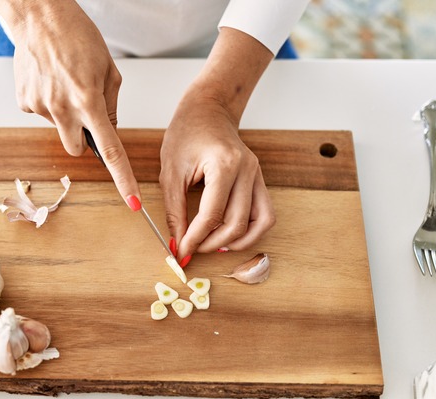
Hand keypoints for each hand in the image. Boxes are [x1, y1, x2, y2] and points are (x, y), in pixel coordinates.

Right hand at [0, 0, 140, 207]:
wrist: (39, 17)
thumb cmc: (78, 36)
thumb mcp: (109, 70)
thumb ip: (111, 105)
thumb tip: (109, 130)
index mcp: (89, 101)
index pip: (110, 151)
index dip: (122, 179)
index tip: (132, 202)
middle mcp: (62, 108)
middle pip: (77, 148)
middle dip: (83, 137)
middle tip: (84, 109)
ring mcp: (40, 107)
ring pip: (59, 127)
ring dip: (65, 115)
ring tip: (64, 83)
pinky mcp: (24, 102)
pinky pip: (42, 113)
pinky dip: (48, 102)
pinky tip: (48, 79)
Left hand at [160, 95, 274, 259]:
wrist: (207, 110)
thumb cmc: (186, 134)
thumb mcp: (171, 172)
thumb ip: (174, 210)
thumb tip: (178, 242)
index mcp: (224, 164)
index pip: (212, 214)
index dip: (195, 237)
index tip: (182, 250)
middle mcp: (247, 170)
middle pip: (237, 223)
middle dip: (213, 243)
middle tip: (193, 248)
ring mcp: (257, 175)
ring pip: (260, 223)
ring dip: (238, 242)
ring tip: (213, 245)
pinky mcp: (259, 180)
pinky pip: (265, 214)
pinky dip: (251, 230)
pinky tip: (229, 235)